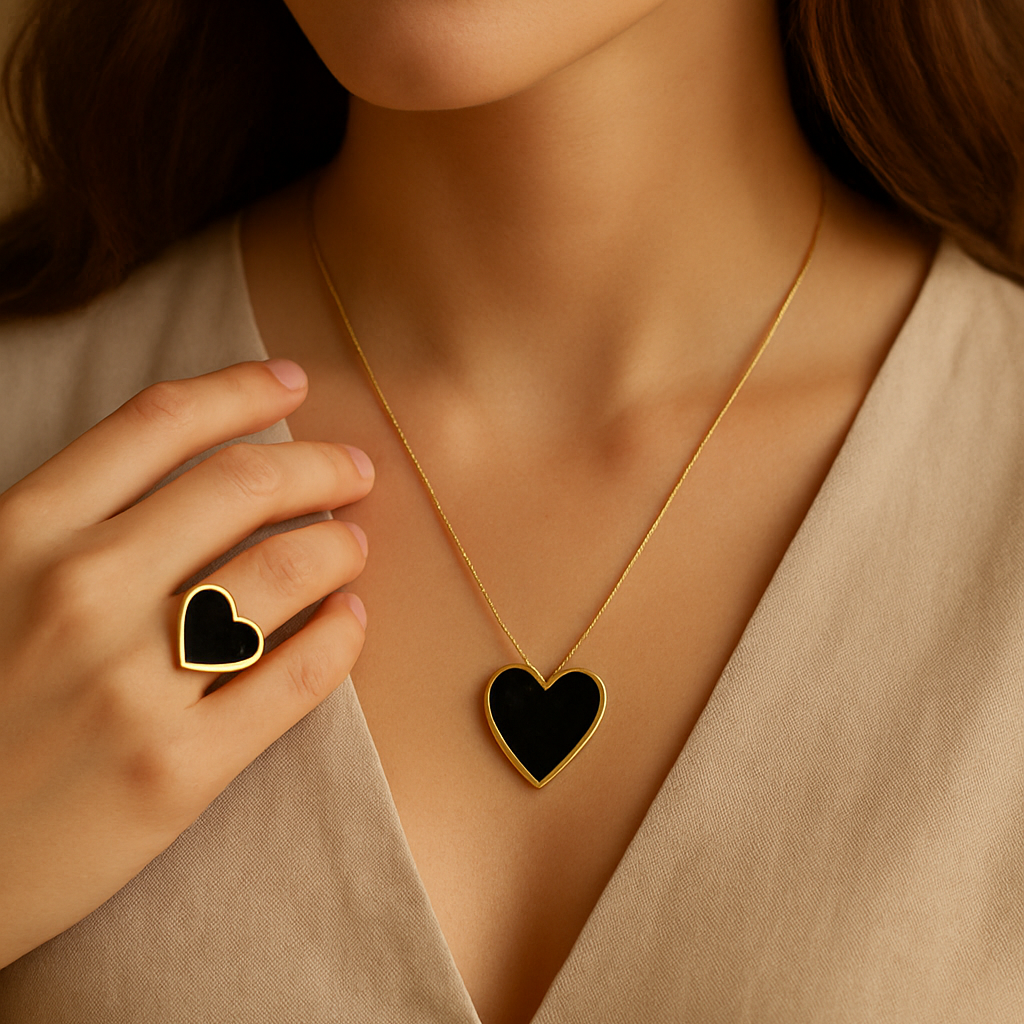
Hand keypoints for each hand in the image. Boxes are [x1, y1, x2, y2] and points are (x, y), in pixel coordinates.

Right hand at [0, 359, 371, 966]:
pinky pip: (297, 677)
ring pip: (283, 573)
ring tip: (352, 544)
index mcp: (23, 534)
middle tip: (353, 470)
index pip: (158, 425)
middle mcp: (80, 593)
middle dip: (317, 466)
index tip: (293, 385)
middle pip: (242, 487)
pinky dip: (342, 636)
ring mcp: (131, 684)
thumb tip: (199, 477)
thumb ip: (69, 527)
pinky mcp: (178, 769)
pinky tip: (350, 619)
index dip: (240, 392)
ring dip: (338, 546)